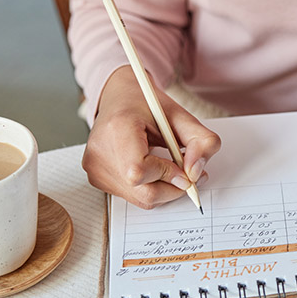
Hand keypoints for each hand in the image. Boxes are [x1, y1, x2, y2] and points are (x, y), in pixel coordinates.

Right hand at [83, 66, 219, 208]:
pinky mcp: (96, 178)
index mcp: (117, 129)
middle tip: (185, 172)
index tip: (183, 168)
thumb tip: (196, 174)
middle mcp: (100, 152)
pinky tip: (150, 168)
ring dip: (163, 188)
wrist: (119, 99)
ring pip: (141, 199)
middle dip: (173, 187)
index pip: (138, 170)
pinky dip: (149, 188)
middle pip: (143, 193)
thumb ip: (201, 142)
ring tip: (167, 165)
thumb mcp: (182, 117)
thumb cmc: (147, 107)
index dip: (166, 175)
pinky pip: (132, 196)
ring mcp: (95, 168)